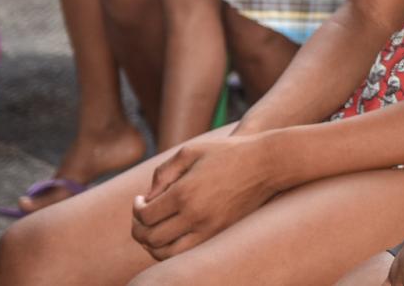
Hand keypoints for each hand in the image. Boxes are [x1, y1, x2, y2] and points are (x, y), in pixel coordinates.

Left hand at [129, 135, 277, 260]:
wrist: (268, 163)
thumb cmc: (228, 152)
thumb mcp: (191, 151)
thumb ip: (163, 172)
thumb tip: (148, 197)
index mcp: (184, 192)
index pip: (144, 216)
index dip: (135, 210)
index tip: (140, 201)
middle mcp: (195, 215)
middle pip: (150, 238)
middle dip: (139, 229)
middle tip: (142, 217)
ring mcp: (209, 228)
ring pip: (166, 253)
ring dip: (152, 245)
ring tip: (155, 229)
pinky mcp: (220, 234)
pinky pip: (186, 253)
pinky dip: (172, 250)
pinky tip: (173, 234)